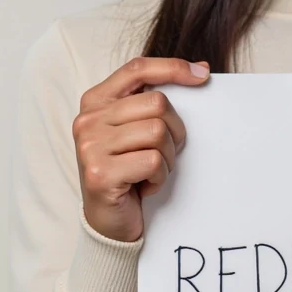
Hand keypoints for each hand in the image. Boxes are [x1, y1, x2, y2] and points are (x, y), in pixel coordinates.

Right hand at [72, 55, 210, 241]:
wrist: (108, 223)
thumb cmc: (127, 172)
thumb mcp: (133, 130)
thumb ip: (152, 102)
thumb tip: (200, 70)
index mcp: (95, 102)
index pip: (138, 69)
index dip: (173, 67)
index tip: (203, 75)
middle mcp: (88, 120)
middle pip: (157, 103)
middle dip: (174, 130)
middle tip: (163, 153)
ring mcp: (91, 146)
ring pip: (158, 132)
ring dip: (166, 157)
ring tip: (151, 171)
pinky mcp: (100, 173)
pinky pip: (153, 161)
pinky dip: (159, 177)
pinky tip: (145, 186)